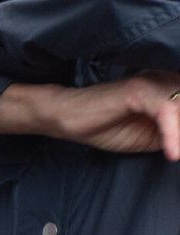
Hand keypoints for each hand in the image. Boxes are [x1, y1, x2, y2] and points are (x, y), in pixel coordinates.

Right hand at [25, 73, 179, 158]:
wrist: (67, 118)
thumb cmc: (106, 127)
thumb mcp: (151, 137)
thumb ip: (174, 134)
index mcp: (171, 88)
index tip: (179, 151)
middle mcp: (167, 80)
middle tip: (177, 152)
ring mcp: (154, 82)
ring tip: (176, 154)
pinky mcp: (139, 89)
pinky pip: (166, 110)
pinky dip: (172, 133)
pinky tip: (172, 153)